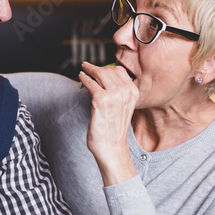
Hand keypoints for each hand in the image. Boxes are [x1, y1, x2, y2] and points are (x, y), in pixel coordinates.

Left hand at [78, 61, 138, 185]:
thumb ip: (119, 92)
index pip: (120, 71)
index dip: (108, 68)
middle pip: (109, 70)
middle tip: (88, 67)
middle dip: (97, 68)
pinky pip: (90, 83)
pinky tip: (81, 77)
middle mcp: (126, 92)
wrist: (112, 148)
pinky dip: (84, 78)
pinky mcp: (100, 100)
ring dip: (89, 70)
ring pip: (100, 73)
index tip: (100, 68)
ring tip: (83, 69)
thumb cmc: (115, 129)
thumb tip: (105, 77)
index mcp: (134, 92)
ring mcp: (113, 95)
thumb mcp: (124, 107)